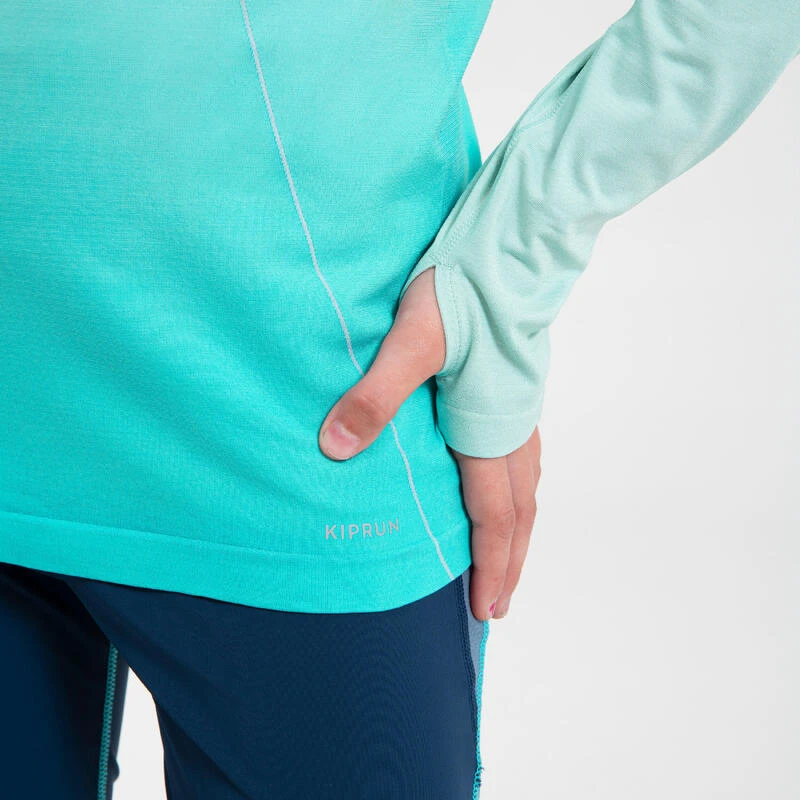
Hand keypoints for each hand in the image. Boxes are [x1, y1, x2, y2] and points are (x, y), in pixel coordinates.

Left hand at [318, 266, 541, 620]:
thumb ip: (375, 396)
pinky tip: (505, 494)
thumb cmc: (460, 291)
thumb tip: (337, 448)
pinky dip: (518, 497)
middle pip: (519, 513)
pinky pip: (524, 463)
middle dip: (508, 564)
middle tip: (496, 607)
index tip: (485, 608)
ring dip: (517, 535)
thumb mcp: (409, 341)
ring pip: (527, 490)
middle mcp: (513, 427)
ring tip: (506, 565)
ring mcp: (520, 411)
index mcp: (488, 427)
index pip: (494, 515)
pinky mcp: (516, 394)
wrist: (504, 250)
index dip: (490, 564)